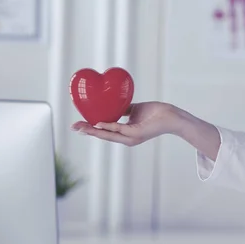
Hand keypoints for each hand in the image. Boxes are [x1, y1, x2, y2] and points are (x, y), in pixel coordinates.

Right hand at [70, 102, 184, 145]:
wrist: (171, 116)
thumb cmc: (155, 113)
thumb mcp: (135, 110)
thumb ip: (123, 110)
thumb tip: (112, 104)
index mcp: (125, 134)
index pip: (104, 132)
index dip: (90, 129)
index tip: (77, 126)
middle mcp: (127, 138)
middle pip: (102, 136)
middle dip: (87, 131)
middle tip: (73, 127)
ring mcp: (131, 137)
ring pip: (108, 135)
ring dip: (94, 131)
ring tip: (81, 127)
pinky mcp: (137, 134)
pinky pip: (120, 129)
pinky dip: (109, 127)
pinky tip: (99, 124)